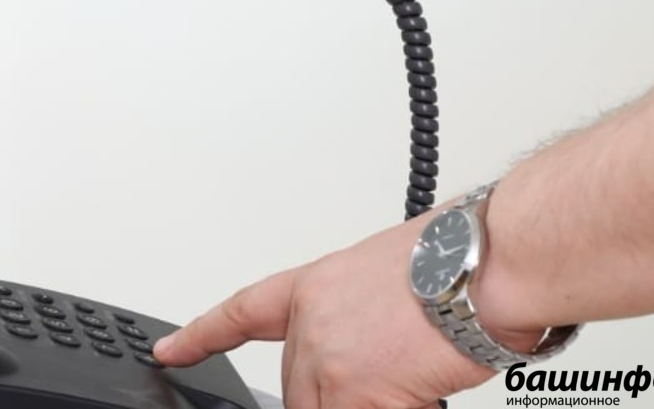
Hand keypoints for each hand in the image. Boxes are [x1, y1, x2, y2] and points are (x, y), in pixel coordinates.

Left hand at [150, 221, 540, 408]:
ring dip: (372, 402)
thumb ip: (358, 317)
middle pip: (300, 392)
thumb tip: (370, 348)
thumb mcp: (387, 277)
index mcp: (316, 287)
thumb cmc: (458, 259)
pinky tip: (422, 388)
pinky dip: (400, 408)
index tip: (170, 351)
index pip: (242, 314)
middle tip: (393, 373)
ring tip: (417, 372)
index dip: (201, 335)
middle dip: (344, 397)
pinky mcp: (353, 394)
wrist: (483, 264)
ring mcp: (326, 361)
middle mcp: (310, 323)